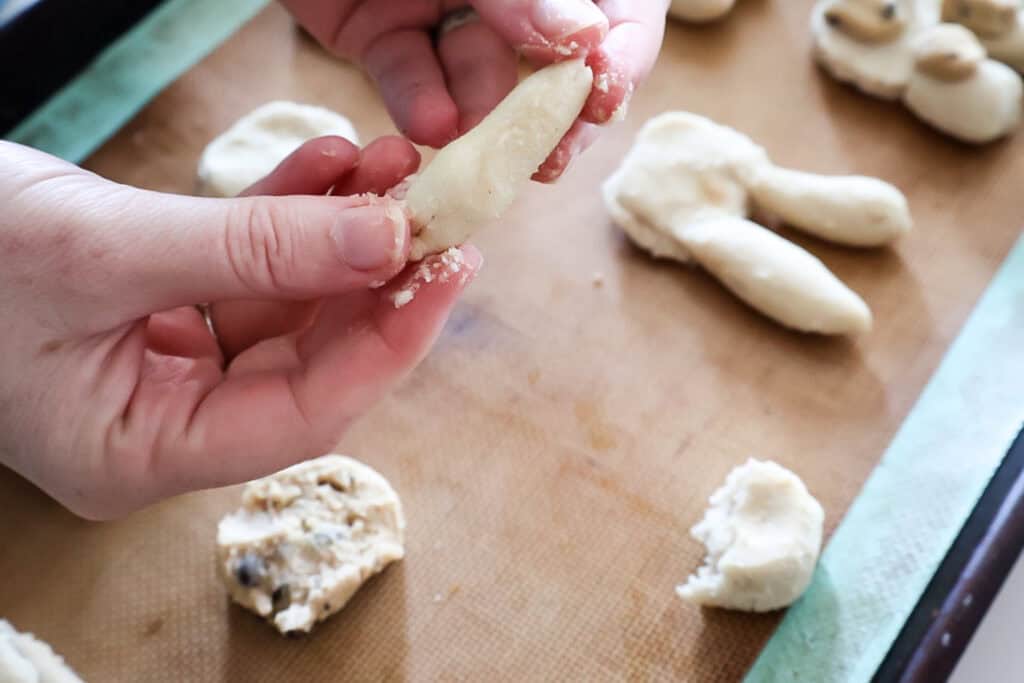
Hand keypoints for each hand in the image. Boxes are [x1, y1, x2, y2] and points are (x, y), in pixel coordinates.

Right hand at [0, 137, 480, 518]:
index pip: (301, 414)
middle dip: (374, 278)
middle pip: (307, 359)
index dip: (387, 344)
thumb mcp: (100, 249)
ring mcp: (163, 363)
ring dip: (340, 234)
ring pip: (285, 306)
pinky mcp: (160, 307)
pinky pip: (246, 267)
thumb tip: (387, 238)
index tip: (448, 272)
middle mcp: (163, 420)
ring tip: (393, 167)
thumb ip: (250, 249)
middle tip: (438, 208)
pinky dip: (288, 214)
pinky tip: (332, 165)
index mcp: (139, 451)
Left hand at [281, 0, 667, 180]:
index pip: (621, 4)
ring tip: (477, 142)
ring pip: (484, 78)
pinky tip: (430, 122)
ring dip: (486, 117)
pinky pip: (411, 76)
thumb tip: (587, 42)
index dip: (625, 51)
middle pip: (557, 57)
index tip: (604, 94)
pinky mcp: (384, 34)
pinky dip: (421, 102)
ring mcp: (447, 7)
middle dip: (555, 111)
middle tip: (550, 158)